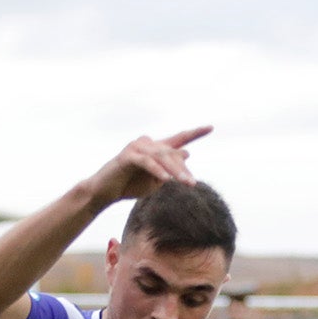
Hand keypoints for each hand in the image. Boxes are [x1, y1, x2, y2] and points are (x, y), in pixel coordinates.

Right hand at [89, 128, 212, 207]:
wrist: (107, 191)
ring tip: (185, 183)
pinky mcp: (127, 156)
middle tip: (192, 183)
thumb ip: (171, 168)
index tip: (210, 127)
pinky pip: (146, 162)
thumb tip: (187, 153)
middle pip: (171, 153)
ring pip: (161, 157)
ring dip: (174, 171)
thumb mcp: (157, 180)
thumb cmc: (131, 185)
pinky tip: (165, 178)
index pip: (179, 139)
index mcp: (157, 149)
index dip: (195, 133)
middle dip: (182, 169)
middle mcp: (148, 143)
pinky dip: (156, 170)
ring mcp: (137, 147)